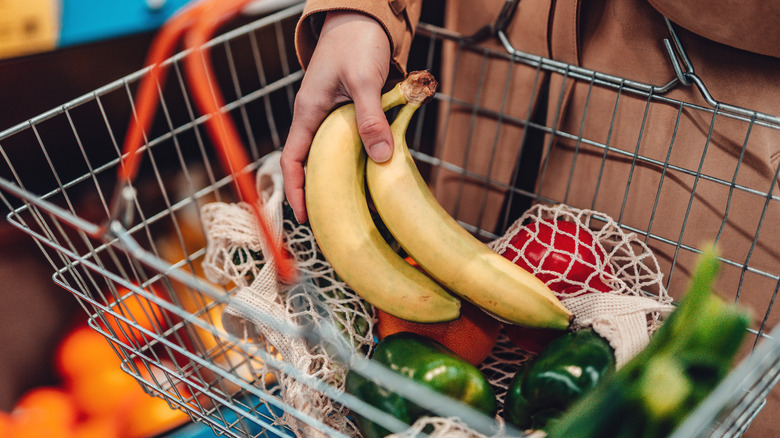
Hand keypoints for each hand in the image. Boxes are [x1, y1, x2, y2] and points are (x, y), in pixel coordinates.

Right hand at [281, 11, 391, 222]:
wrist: (362, 18)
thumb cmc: (357, 43)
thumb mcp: (365, 81)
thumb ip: (371, 118)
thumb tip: (380, 158)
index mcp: (308, 112)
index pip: (292, 159)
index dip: (295, 189)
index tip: (305, 215)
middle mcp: (315, 118)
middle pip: (309, 163)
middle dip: (318, 192)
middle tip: (334, 220)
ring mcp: (331, 116)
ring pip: (330, 155)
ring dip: (340, 177)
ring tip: (354, 205)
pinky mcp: (347, 112)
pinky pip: (347, 143)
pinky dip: (357, 159)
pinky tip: (372, 172)